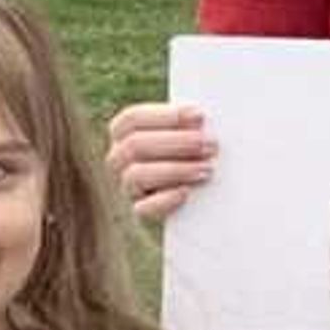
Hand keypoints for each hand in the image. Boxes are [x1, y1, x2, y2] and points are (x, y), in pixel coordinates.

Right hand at [104, 99, 218, 222]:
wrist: (196, 201)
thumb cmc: (190, 155)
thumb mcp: (186, 135)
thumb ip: (189, 125)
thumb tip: (204, 119)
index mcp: (123, 132)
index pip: (133, 118)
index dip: (166, 116)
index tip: (200, 116)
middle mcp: (118, 158)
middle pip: (136, 145)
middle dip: (178, 142)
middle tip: (211, 144)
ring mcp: (126, 186)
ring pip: (137, 175)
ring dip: (176, 169)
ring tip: (207, 168)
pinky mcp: (139, 213)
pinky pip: (143, 209)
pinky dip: (165, 200)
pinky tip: (187, 192)